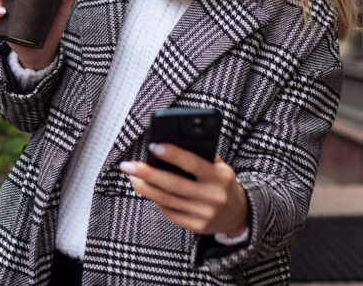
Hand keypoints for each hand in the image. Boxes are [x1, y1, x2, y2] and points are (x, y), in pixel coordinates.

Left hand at [119, 144, 247, 236]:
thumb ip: (200, 154)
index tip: (152, 145)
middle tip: (128, 165)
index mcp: (221, 177)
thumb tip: (170, 140)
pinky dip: (156, 200)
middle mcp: (213, 197)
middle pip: (174, 184)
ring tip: (131, 176)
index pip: (194, 163)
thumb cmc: (221, 180)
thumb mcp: (219, 165)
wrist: (239, 213)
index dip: (173, 154)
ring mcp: (205, 215)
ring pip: (167, 200)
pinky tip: (147, 189)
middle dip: (148, 173)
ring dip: (145, 188)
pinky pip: (170, 212)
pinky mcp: (197, 227)